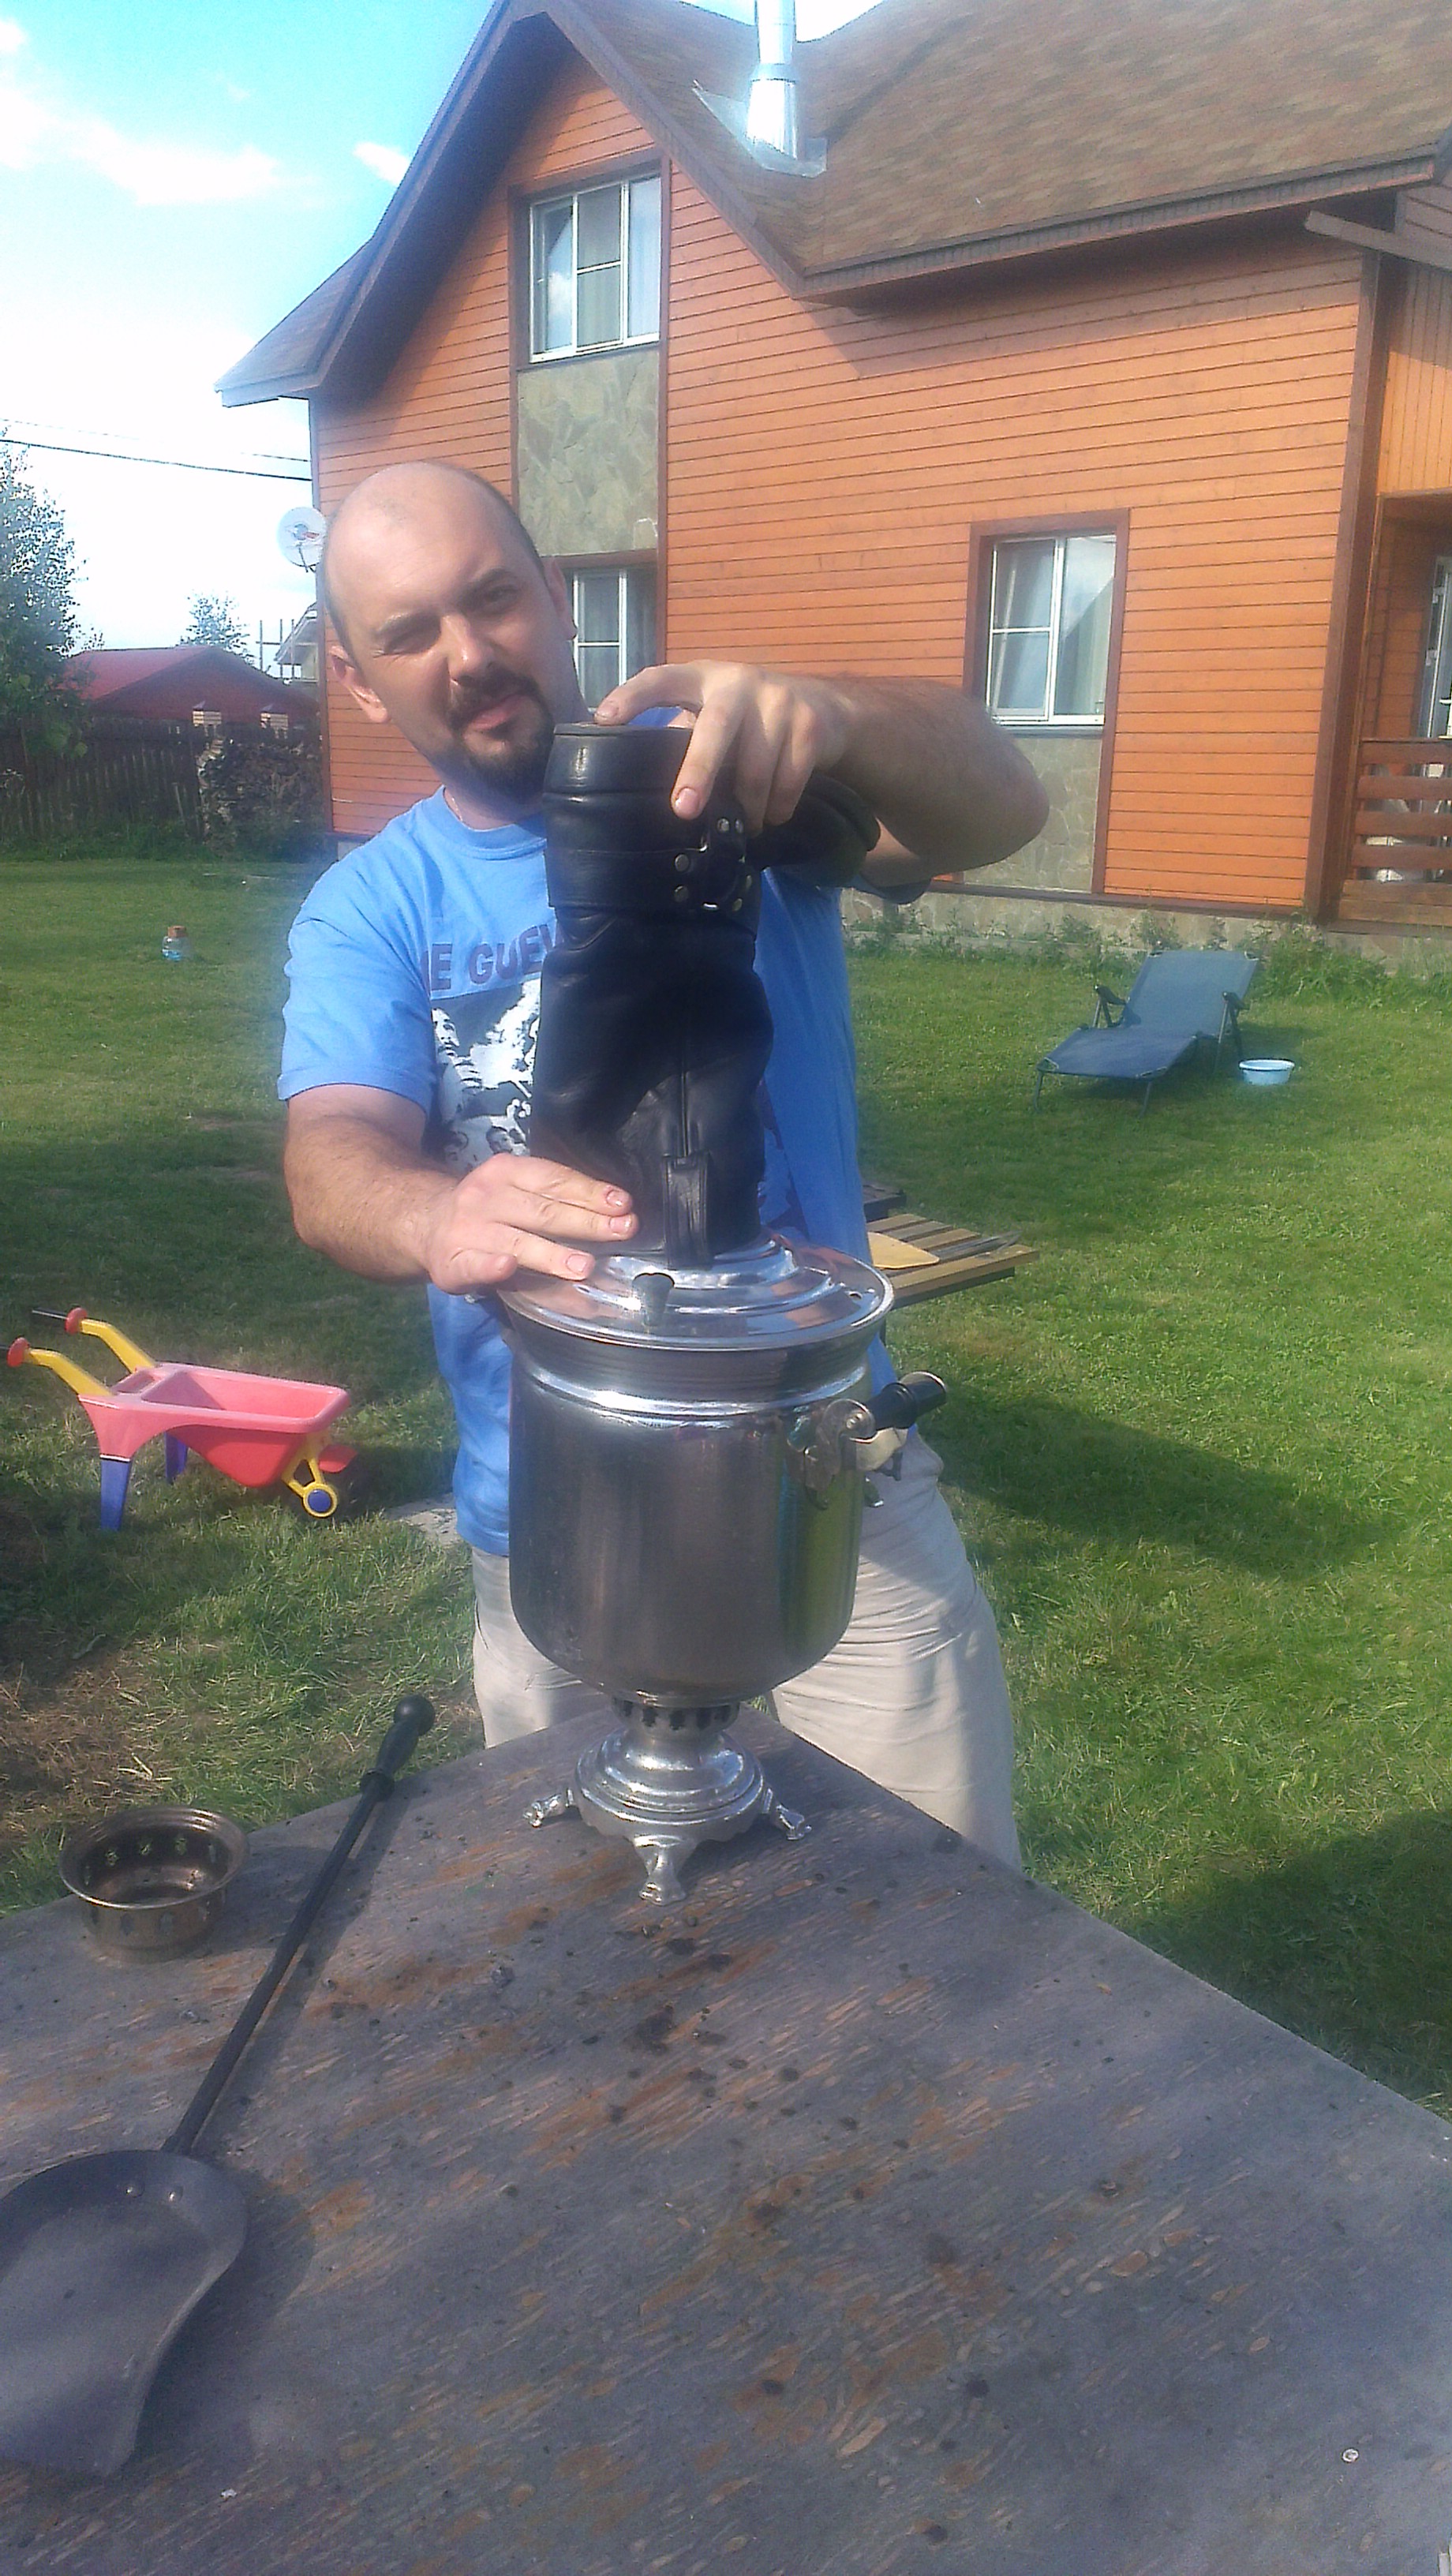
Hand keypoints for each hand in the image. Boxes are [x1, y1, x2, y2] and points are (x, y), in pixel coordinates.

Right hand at [422, 1153, 634, 1293]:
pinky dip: (491, 1267)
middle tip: (621, 1231)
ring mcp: (469, 1229)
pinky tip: (507, 1267)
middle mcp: (487, 1196)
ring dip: (551, 1254)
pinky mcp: (453, 1261)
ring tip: (583, 1266)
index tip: (622, 1204)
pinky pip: (475, 1264)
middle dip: (586, 1222)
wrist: (425, 1222)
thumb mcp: (518, 1190)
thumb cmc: (489, 1209)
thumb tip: (616, 1216)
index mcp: (507, 1171)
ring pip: (516, 1241)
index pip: (554, 1180)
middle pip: (542, 1210)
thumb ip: (557, 1201)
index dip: (589, 1191)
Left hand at [596, 661, 851, 833]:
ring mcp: (779, 701)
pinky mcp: (810, 727)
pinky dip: (777, 809)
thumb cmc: (751, 717)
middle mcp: (740, 681)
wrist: (826, 709)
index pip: (662, 679)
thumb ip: (684, 733)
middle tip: (683, 809)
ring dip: (747, 809)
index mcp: (705, 678)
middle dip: (699, 770)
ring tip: (744, 824)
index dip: (632, 696)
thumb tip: (638, 784)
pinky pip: (787, 784)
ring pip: (755, 770)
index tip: (604, 718)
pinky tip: (771, 814)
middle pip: (715, 727)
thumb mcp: (716, 713)